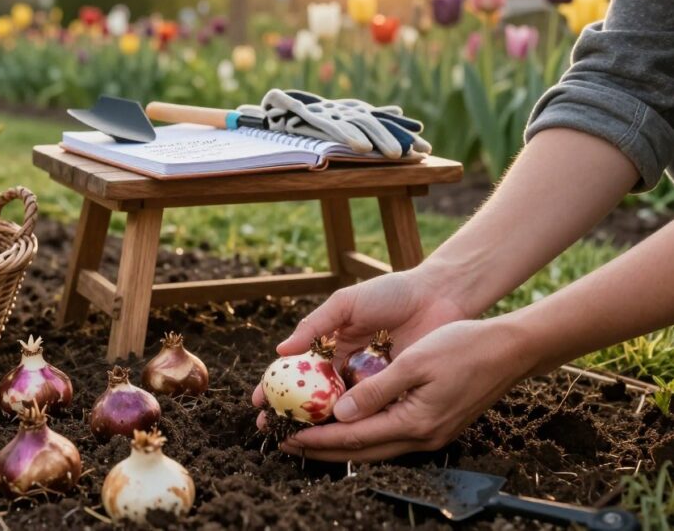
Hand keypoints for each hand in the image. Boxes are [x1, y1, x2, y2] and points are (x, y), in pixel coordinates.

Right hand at [252, 268, 466, 422]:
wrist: (438, 296)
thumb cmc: (390, 293)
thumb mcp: (346, 303)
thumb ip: (315, 325)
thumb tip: (281, 351)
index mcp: (332, 346)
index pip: (298, 372)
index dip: (276, 387)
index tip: (259, 403)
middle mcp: (347, 369)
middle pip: (313, 398)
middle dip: (290, 414)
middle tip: (271, 430)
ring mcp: (370, 384)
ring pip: (339, 411)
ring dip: (318, 427)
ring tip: (296, 440)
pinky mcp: (394, 394)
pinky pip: (371, 413)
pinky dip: (354, 425)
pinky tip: (336, 438)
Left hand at [279, 319, 531, 461]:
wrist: (510, 349)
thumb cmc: (463, 347)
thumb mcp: (414, 363)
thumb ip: (375, 391)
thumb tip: (340, 414)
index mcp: (414, 423)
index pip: (354, 438)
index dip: (318, 438)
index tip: (288, 436)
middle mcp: (421, 436)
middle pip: (361, 451)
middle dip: (321, 448)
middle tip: (287, 442)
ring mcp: (431, 434)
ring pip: (375, 447)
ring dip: (341, 443)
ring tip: (310, 437)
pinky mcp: (435, 425)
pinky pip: (390, 436)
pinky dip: (364, 434)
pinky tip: (349, 425)